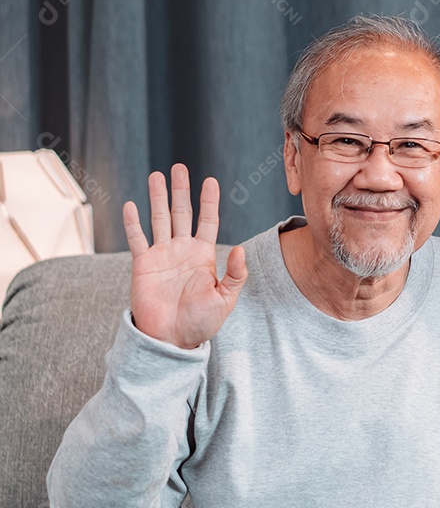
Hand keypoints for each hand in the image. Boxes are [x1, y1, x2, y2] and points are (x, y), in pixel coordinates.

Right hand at [123, 164, 247, 348]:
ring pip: (159, 219)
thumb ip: (235, 275)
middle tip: (180, 168)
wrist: (172, 339)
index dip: (209, 202)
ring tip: (156, 175)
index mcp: (204, 256)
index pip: (208, 221)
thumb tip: (241, 250)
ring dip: (158, 197)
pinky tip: (130, 204)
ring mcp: (162, 255)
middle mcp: (182, 250)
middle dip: (181, 191)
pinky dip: (132, 222)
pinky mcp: (143, 264)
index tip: (210, 181)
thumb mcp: (226, 299)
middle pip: (182, 213)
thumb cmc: (201, 322)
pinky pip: (137, 239)